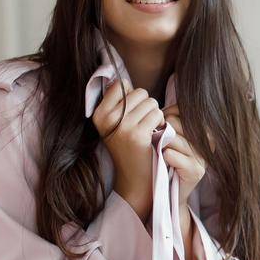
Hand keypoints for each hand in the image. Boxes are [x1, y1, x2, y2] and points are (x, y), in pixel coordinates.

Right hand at [91, 78, 161, 215]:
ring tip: (148, 130)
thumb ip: (117, 102)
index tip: (132, 115)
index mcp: (98, 114)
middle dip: (146, 106)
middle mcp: (106, 119)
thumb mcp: (115, 125)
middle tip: (142, 125)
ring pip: (150, 101)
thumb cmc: (128, 149)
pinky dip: (161, 122)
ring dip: (155, 114)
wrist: (135, 180)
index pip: (121, 85)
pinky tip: (155, 135)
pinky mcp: (137, 135)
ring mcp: (121, 127)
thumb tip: (122, 79)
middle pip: (139, 92)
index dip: (133, 97)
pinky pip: (157, 113)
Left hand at [160, 102, 206, 212]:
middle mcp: (207, 141)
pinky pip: (173, 156)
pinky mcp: (196, 171)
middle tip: (159, 141)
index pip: (181, 111)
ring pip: (173, 140)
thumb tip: (160, 109)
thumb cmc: (167, 158)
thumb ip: (169, 119)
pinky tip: (165, 161)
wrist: (169, 189)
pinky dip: (165, 157)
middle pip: (176, 124)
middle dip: (163, 131)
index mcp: (202, 129)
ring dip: (162, 145)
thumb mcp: (170, 134)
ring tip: (161, 152)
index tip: (161, 125)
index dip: (166, 115)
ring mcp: (203, 157)